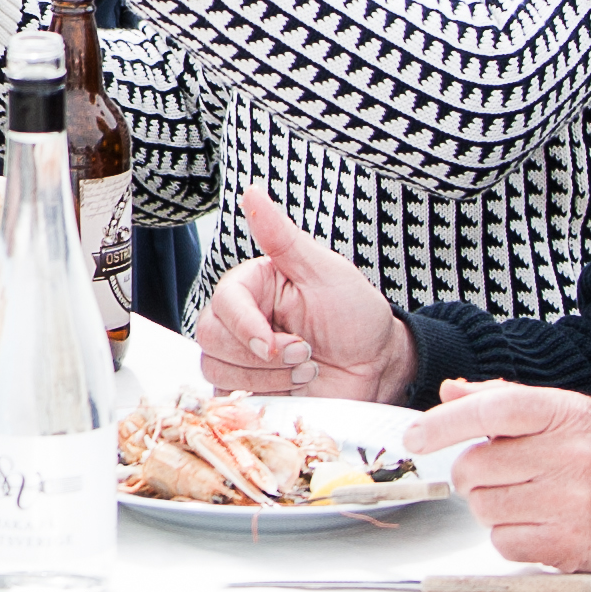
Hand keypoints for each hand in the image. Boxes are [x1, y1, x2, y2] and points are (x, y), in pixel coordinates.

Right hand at [194, 188, 414, 401]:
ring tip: (307, 369)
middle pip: (210, 338)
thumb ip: (283, 237)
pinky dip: (262, 398)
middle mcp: (240, 320)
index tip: (274, 344)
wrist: (379, 367)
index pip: (223, 303)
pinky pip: (228, 399)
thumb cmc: (356, 314)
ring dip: (268, 379)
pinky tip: (295, 390)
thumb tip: (252, 192)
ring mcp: (241, 358)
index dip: (244, 327)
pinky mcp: (249, 391)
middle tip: (306, 353)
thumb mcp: (326, 271)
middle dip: (261, 357)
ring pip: (217, 370)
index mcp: (252, 287)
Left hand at [403, 382, 590, 572]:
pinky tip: (535, 521)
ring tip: (523, 496)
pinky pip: (502, 541)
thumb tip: (449, 392)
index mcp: (564, 414)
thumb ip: (503, 400)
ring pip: (482, 506)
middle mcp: (569, 456)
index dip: (445, 422)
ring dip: (489, 503)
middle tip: (498, 472)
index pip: (492, 410)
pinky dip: (507, 534)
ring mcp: (570, 504)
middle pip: (475, 466)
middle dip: (473, 472)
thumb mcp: (563, 411)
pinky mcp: (568, 546)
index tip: (415, 436)